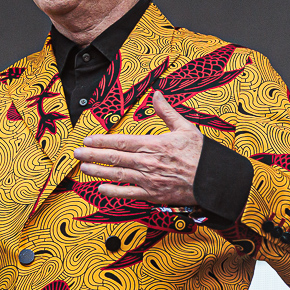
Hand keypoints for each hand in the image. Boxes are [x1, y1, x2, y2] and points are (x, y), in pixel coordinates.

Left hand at [74, 92, 202, 205]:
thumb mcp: (185, 127)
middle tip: (76, 153)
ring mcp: (148, 180)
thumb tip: (156, 94)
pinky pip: (128, 193)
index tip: (87, 140)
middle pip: (113, 158)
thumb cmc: (201, 155)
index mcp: (153, 144)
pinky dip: (113, 192)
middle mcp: (147, 162)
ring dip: (97, 171)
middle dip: (92, 155)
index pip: (120, 141)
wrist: (213, 180)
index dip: (101, 141)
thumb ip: (166, 111)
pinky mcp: (153, 195)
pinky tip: (101, 189)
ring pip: (116, 175)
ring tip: (83, 168)